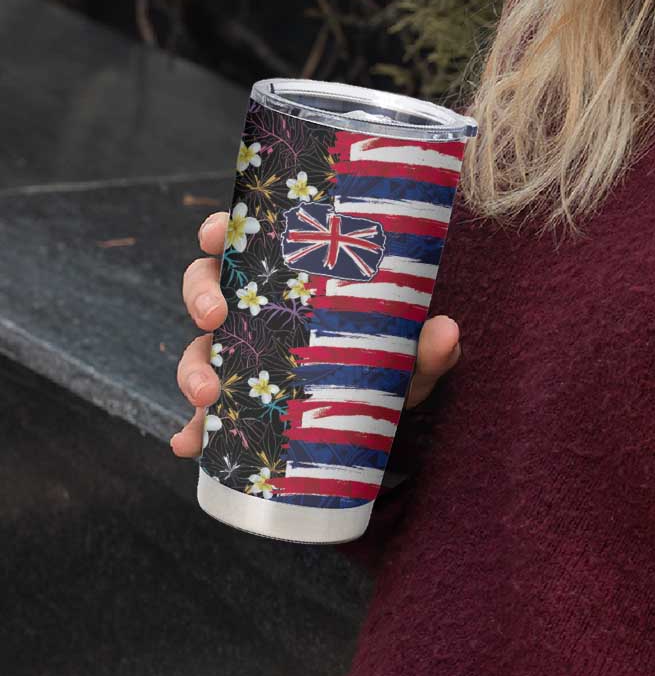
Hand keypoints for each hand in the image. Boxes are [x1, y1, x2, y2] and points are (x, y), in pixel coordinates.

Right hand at [169, 210, 461, 456]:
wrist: (387, 415)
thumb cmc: (392, 362)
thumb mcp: (410, 354)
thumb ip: (428, 347)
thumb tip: (447, 332)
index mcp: (291, 278)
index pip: (246, 241)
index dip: (220, 230)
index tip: (216, 233)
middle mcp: (260, 311)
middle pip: (208, 288)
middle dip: (200, 298)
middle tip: (214, 317)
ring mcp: (246, 357)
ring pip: (200, 349)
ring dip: (192, 368)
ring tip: (206, 395)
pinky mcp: (242, 404)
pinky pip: (206, 415)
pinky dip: (192, 430)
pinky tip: (187, 444)